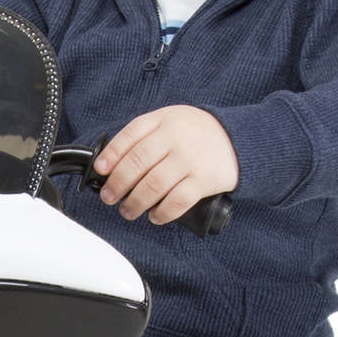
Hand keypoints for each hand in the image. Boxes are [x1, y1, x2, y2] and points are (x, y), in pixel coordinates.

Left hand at [94, 106, 238, 223]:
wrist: (238, 138)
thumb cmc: (195, 134)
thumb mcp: (170, 121)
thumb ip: (145, 137)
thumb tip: (110, 165)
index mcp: (163, 120)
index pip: (130, 135)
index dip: (111, 154)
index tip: (100, 170)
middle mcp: (176, 138)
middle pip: (137, 163)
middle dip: (118, 184)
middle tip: (109, 197)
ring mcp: (190, 159)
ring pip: (153, 185)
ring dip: (135, 203)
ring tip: (128, 211)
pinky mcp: (205, 180)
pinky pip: (177, 201)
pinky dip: (162, 213)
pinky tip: (155, 216)